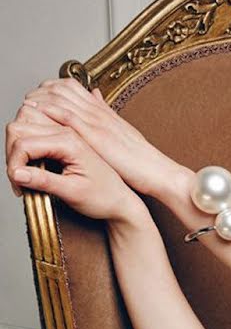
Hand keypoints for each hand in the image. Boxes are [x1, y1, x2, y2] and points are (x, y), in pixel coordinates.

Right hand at [5, 119, 145, 222]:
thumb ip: (44, 181)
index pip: (23, 141)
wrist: (122, 200)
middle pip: (18, 128)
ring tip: (26, 177)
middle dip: (11, 155)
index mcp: (70, 140)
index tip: (18, 187)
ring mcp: (65, 132)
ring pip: (23, 128)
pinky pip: (34, 133)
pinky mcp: (63, 139)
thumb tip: (15, 172)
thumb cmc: (103, 197)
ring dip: (16, 152)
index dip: (13, 164)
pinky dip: (26, 149)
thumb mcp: (73, 193)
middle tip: (19, 183)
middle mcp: (67, 130)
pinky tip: (33, 168)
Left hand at [21, 78, 183, 198]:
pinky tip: (36, 112)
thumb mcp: (123, 132)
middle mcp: (100, 112)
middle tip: (26, 102)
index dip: (50, 87)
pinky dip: (50, 110)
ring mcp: (98, 121)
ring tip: (25, 107)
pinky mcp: (97, 135)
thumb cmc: (142, 160)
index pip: (72, 87)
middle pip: (63, 88)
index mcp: (105, 112)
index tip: (38, 96)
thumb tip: (96, 96)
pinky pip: (69, 115)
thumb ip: (106, 114)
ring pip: (62, 97)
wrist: (157, 171)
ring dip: (39, 98)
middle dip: (39, 91)